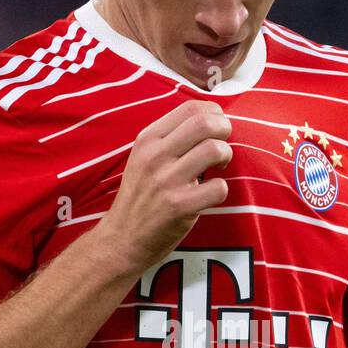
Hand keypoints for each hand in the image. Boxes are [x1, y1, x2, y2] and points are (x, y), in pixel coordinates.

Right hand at [94, 99, 232, 277]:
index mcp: (147, 140)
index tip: (216, 128)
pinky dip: (220, 190)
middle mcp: (156, 156)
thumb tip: (209, 121)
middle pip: (205, 123)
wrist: (121, 240)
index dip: (214, 113)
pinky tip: (209, 194)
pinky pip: (218, 187)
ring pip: (215, 150)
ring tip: (218, 168)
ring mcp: (167, 181)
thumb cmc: (139, 198)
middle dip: (224, 130)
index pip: (190, 107)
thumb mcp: (143, 159)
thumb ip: (169, 139)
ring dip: (226, 157)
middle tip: (223, 146)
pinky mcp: (179, 206)